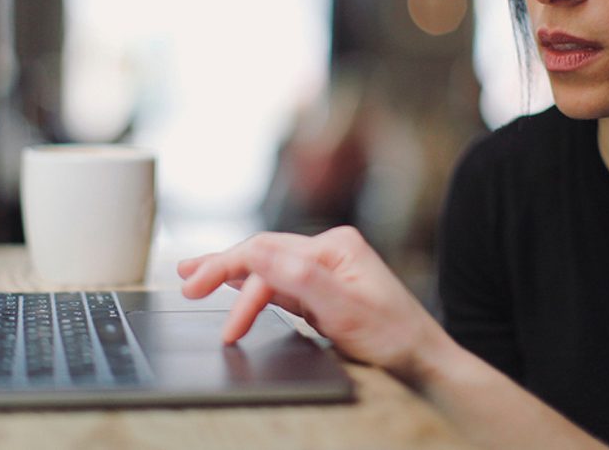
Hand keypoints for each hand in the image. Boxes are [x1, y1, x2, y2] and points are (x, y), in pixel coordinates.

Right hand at [177, 226, 448, 378]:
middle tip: (185, 281)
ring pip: (267, 267)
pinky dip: (252, 286)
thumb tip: (255, 253)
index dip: (228, 269)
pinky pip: (279, 283)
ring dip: (232, 273)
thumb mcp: (343, 308)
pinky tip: (233, 285)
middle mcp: (328, 251)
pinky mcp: (323, 290)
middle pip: (263, 253)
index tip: (197, 290)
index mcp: (334, 245)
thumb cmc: (393, 337)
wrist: (422, 362)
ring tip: (195, 275)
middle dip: (222, 267)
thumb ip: (298, 276)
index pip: (266, 251)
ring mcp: (325, 270)